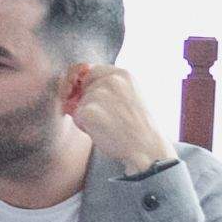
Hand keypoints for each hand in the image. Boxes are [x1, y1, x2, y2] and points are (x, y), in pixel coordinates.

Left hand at [68, 62, 174, 176]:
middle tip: (111, 117)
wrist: (148, 150)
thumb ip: (107, 85)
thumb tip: (72, 83)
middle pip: (82, 86)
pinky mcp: (88, 111)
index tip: (97, 100)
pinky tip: (103, 132)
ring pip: (79, 103)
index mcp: (123, 74)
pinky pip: (76, 116)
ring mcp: (98, 94)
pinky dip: (85, 126)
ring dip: (88, 116)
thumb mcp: (130, 96)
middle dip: (88, 101)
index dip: (89, 86)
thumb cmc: (138, 126)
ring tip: (111, 126)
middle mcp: (111, 80)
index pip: (91, 71)